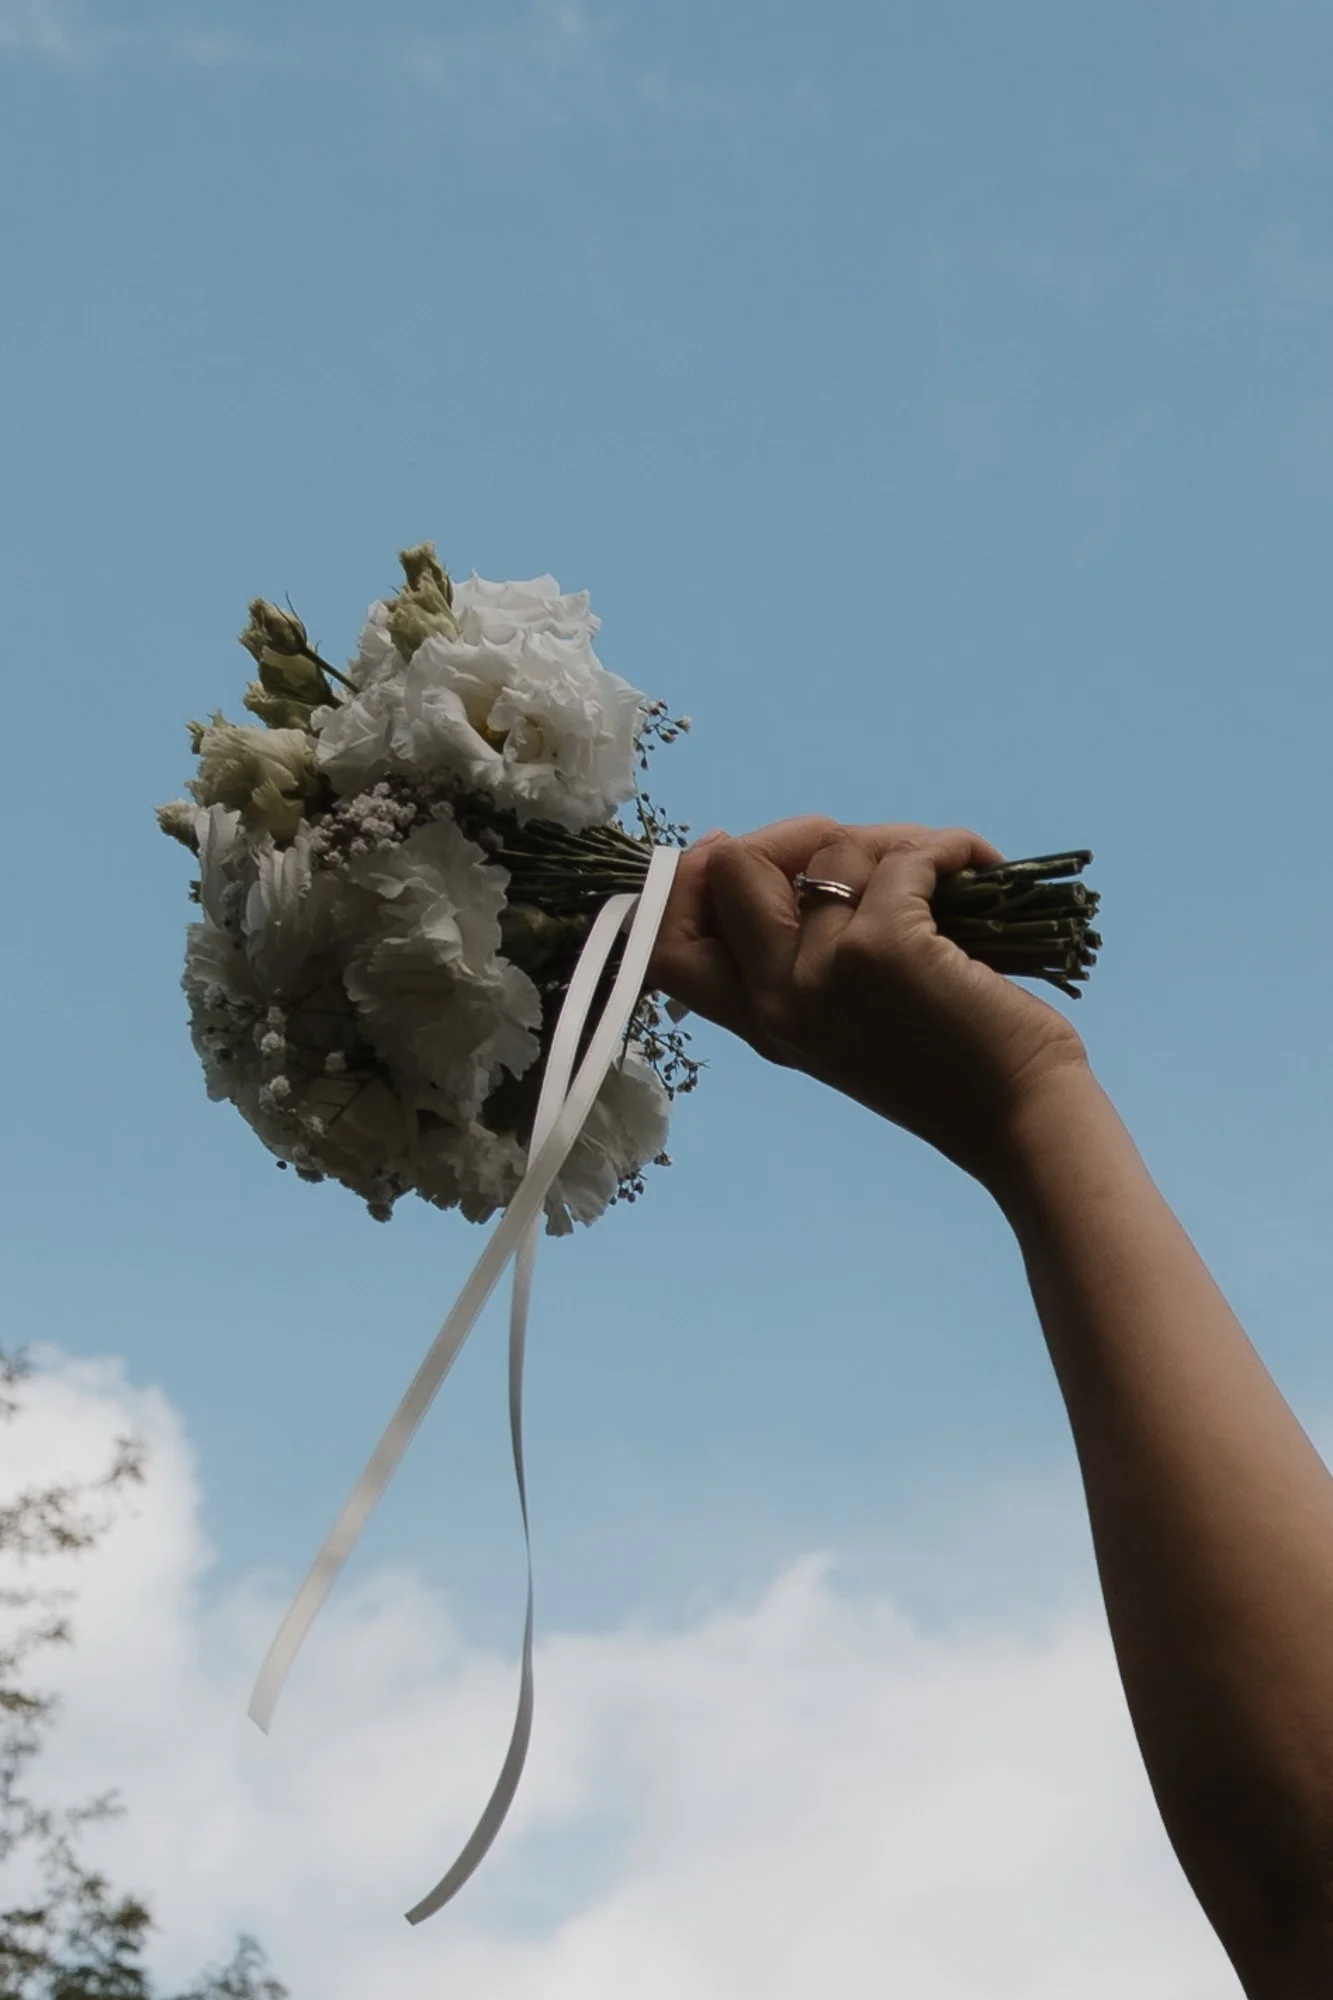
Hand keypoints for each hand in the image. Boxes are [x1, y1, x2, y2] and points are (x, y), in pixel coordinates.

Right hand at [649, 816, 1088, 1183]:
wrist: (1019, 1118)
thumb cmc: (945, 1068)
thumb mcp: (839, 1024)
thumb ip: (795, 958)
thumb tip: (768, 853)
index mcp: (758, 1020)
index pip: (662, 941)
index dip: (690, 879)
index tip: (751, 857)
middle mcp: (775, 998)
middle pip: (727, 867)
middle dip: (794, 833)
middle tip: (862, 853)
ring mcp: (824, 972)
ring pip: (829, 848)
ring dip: (895, 841)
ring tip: (944, 873)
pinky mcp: (886, 947)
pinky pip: (902, 855)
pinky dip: (947, 845)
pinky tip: (977, 865)